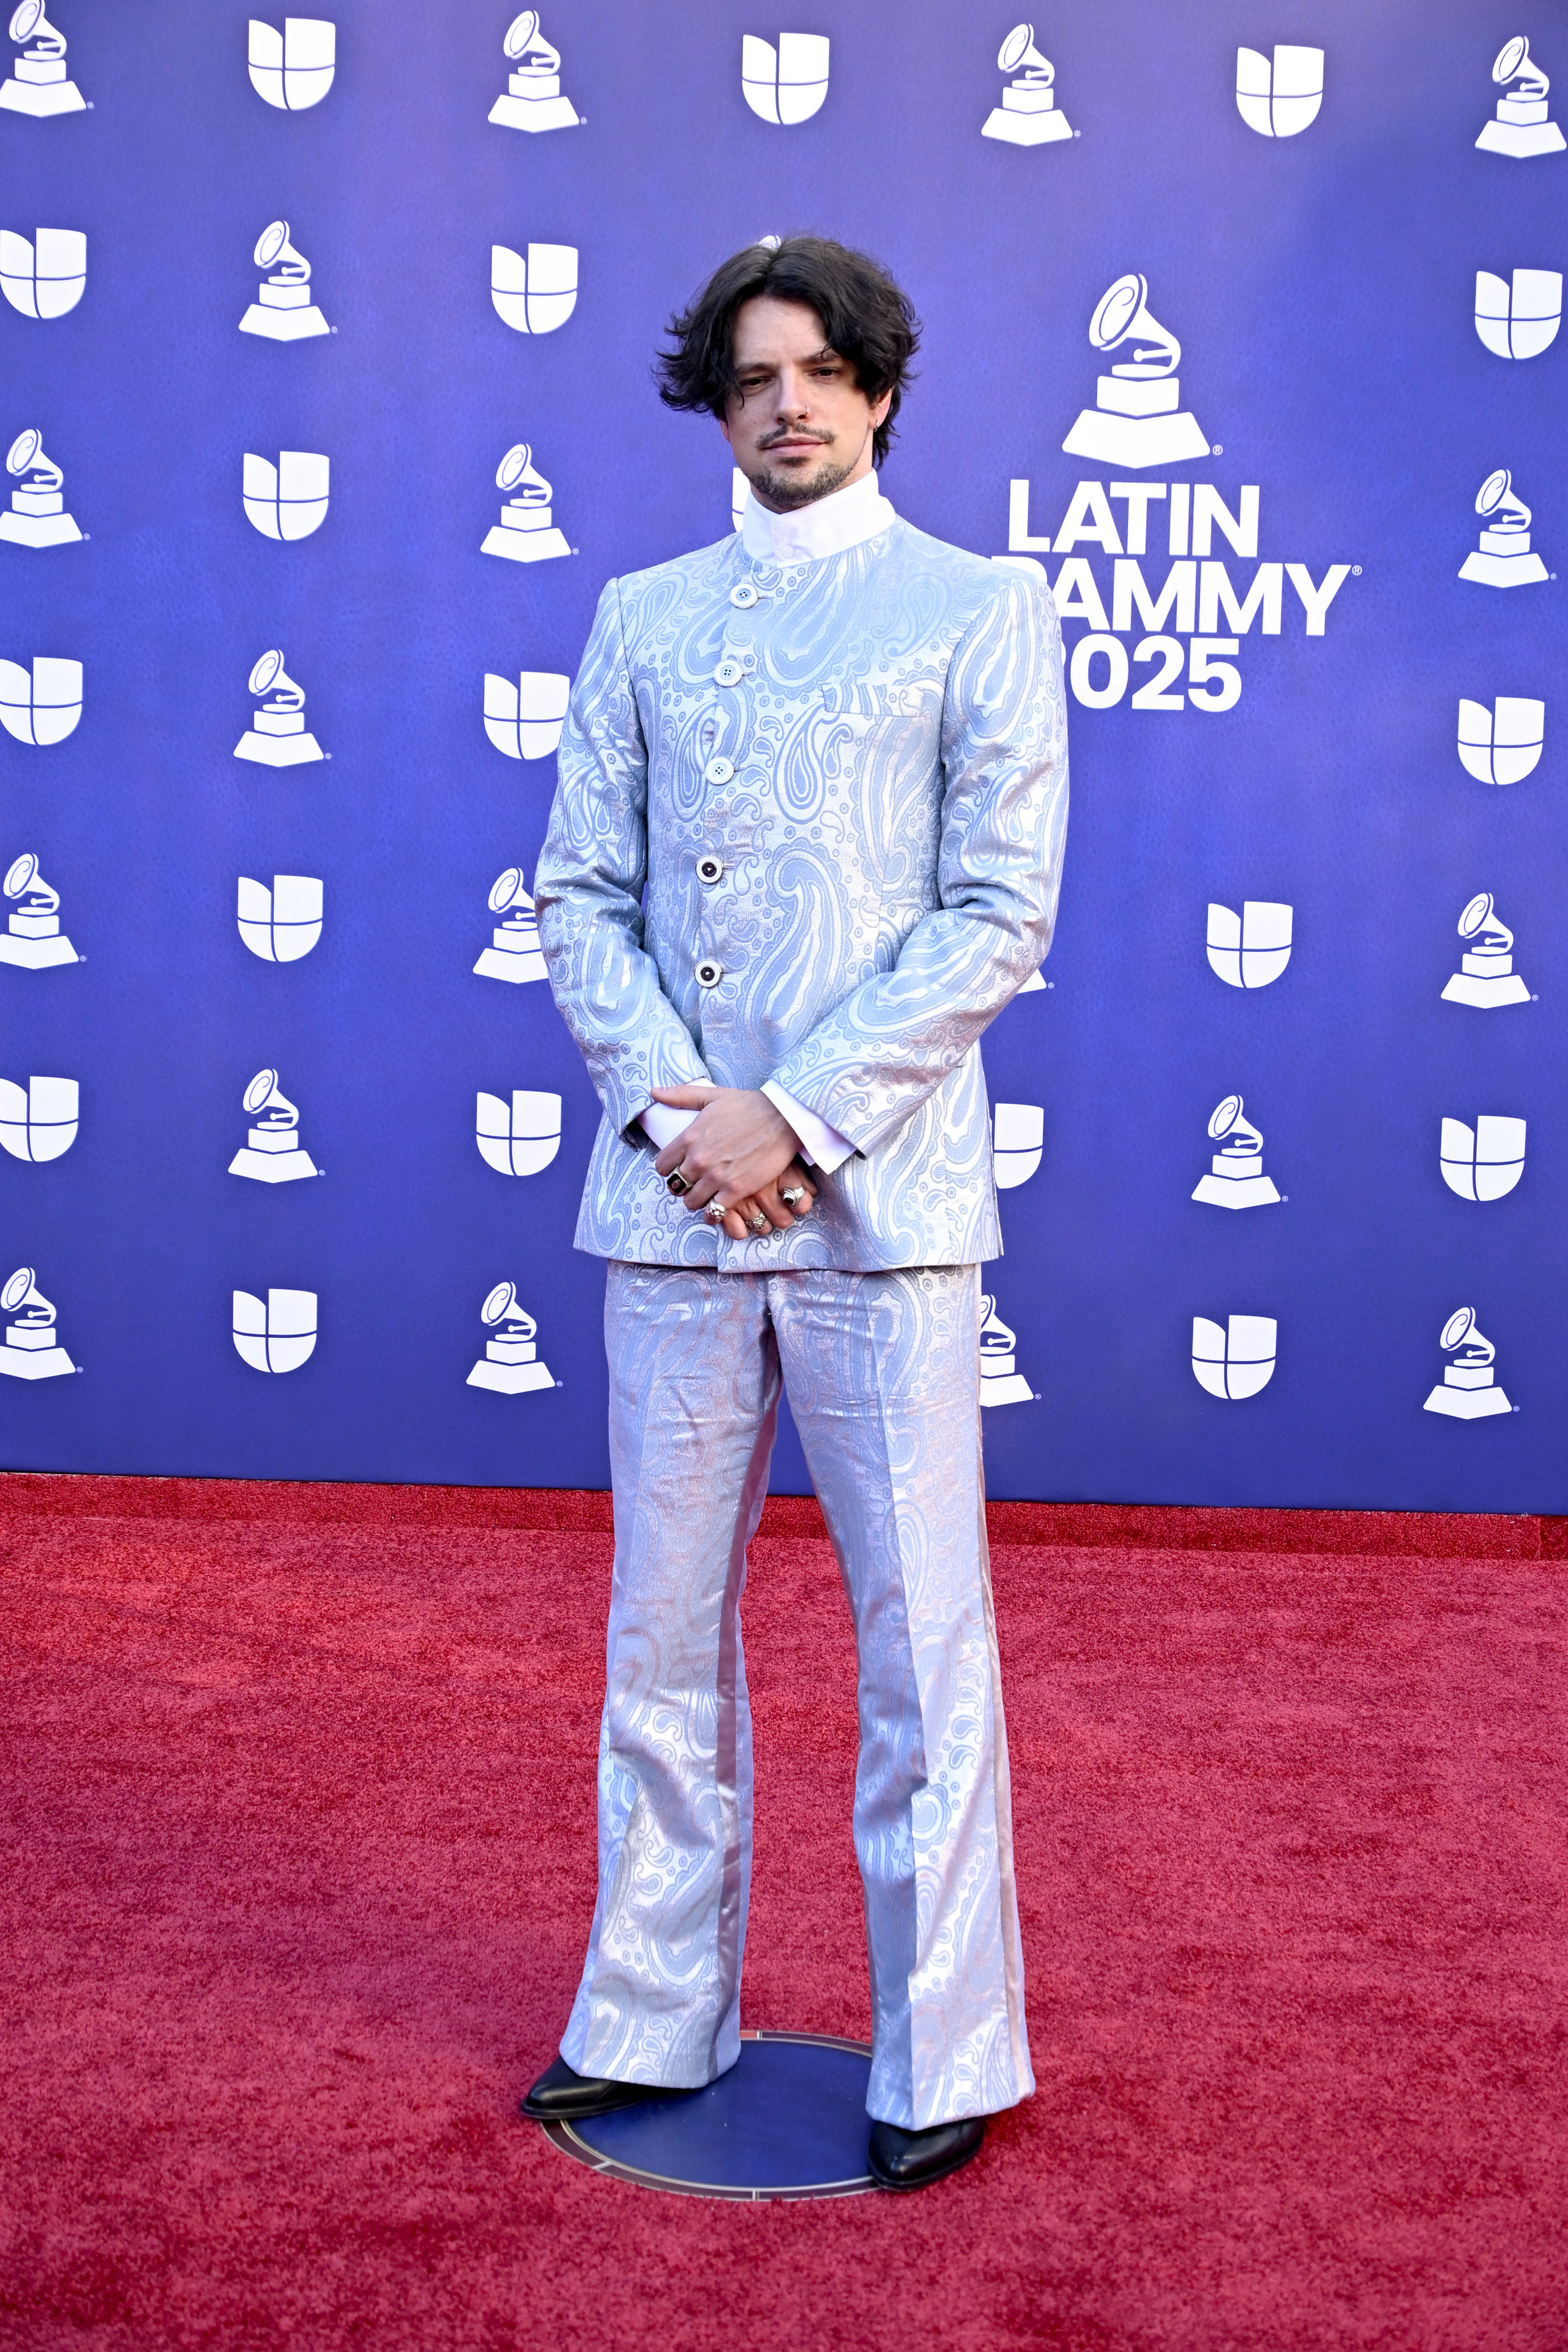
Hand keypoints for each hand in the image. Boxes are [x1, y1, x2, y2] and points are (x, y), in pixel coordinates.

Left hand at [652, 1085, 817, 1236]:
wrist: (783, 1117)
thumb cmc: (749, 1104)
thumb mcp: (712, 1096)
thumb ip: (681, 1096)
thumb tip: (654, 1091)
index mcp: (689, 1137)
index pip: (663, 1166)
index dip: (669, 1170)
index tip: (679, 1169)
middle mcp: (699, 1159)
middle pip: (676, 1186)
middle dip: (684, 1186)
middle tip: (695, 1184)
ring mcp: (716, 1176)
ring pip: (692, 1202)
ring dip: (698, 1201)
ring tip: (707, 1196)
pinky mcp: (736, 1189)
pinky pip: (714, 1211)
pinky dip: (714, 1213)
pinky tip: (719, 1207)